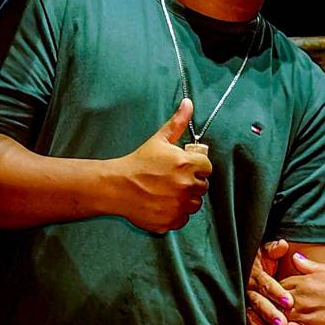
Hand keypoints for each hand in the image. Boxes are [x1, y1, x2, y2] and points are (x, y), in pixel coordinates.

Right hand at [111, 99, 212, 232]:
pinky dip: (176, 214)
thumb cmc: (138, 163)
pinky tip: (163, 204)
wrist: (117, 186)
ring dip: (185, 199)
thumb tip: (189, 103)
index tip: (183, 166)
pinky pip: (183, 219)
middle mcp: (186, 185)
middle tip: (172, 179)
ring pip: (194, 204)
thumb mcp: (159, 140)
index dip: (196, 166)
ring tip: (168, 192)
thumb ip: (177, 123)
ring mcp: (179, 205)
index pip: (207, 166)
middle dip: (191, 182)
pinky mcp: (171, 221)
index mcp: (187, 164)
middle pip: (202, 186)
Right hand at [245, 240, 294, 324]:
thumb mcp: (264, 250)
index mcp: (254, 274)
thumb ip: (273, 249)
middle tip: (282, 324)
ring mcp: (243, 302)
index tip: (289, 301)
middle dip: (269, 314)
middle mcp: (247, 289)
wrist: (240, 264)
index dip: (276, 292)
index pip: (266, 283)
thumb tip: (282, 245)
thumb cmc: (258, 258)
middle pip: (258, 303)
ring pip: (250, 317)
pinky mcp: (242, 313)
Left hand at [264, 251, 324, 324]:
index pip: (281, 283)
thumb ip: (310, 266)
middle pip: (275, 299)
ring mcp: (305, 316)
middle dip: (270, 302)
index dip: (277, 288)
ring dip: (271, 316)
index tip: (276, 293)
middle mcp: (303, 298)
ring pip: (277, 314)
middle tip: (266, 306)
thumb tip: (295, 257)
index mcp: (307, 282)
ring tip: (266, 318)